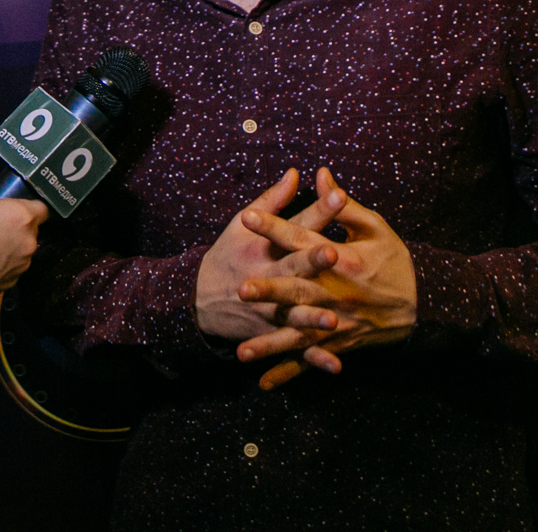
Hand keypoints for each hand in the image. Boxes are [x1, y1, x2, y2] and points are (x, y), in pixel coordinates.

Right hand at [0, 169, 49, 299]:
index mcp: (23, 217)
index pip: (43, 207)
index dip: (29, 203)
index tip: (13, 205)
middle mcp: (30, 241)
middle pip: (32, 228)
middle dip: (18, 223)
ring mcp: (23, 264)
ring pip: (23, 247)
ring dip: (12, 243)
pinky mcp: (13, 281)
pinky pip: (14, 265)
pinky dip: (4, 261)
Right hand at [194, 168, 343, 344]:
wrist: (198, 299)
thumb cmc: (228, 255)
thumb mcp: (242, 224)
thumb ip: (273, 200)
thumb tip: (297, 173)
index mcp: (262, 247)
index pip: (294, 225)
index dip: (317, 211)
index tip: (339, 195)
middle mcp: (264, 277)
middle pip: (292, 268)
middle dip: (312, 262)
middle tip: (334, 254)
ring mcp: (266, 308)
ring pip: (292, 313)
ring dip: (312, 317)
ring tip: (333, 320)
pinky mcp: (269, 332)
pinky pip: (294, 348)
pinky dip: (313, 358)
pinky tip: (335, 364)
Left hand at [234, 167, 417, 388]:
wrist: (428, 305)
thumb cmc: (396, 261)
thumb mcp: (376, 228)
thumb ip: (343, 205)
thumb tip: (320, 174)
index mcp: (345, 261)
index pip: (303, 240)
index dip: (276, 227)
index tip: (247, 216)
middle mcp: (339, 294)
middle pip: (299, 292)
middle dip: (270, 292)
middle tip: (239, 288)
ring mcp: (339, 324)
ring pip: (300, 335)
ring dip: (271, 344)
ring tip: (240, 353)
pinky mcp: (341, 344)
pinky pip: (311, 361)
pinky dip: (288, 374)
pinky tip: (263, 383)